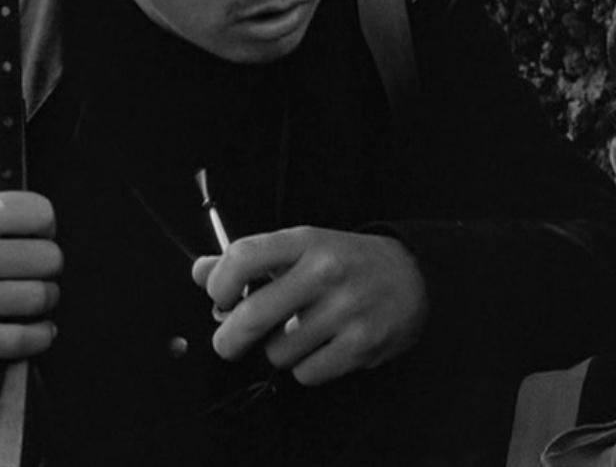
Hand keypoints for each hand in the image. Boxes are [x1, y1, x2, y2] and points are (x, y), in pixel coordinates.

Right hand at [0, 191, 62, 357]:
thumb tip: (36, 220)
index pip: (38, 212)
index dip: (44, 225)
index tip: (37, 233)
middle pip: (48, 257)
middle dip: (48, 266)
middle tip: (34, 271)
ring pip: (40, 297)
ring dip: (45, 300)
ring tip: (34, 298)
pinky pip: (20, 339)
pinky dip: (39, 337)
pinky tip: (40, 331)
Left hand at [191, 226, 427, 385]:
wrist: (414, 275)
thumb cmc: (349, 262)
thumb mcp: (303, 247)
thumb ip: (252, 260)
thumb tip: (202, 271)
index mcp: (306, 242)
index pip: (243, 258)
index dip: (218, 284)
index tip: (220, 297)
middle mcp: (325, 272)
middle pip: (251, 316)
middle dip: (229, 338)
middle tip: (231, 340)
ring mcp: (345, 309)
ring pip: (277, 351)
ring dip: (278, 350)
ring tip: (299, 334)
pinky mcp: (361, 343)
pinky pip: (306, 373)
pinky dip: (306, 367)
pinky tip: (321, 347)